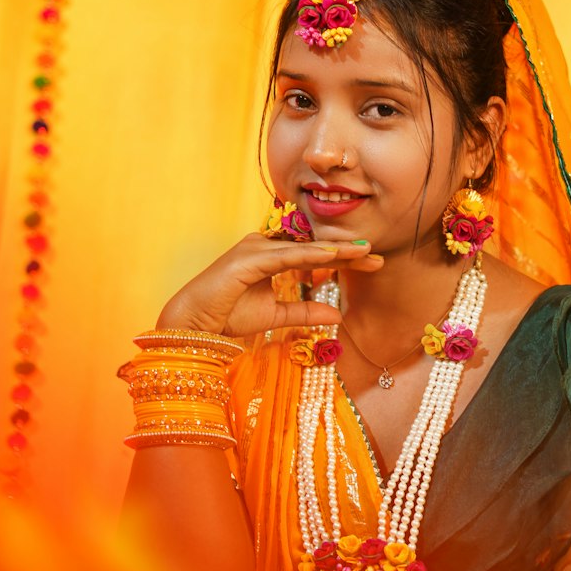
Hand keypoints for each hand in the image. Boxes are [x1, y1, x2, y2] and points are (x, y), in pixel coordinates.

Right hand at [156, 233, 381, 337]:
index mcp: (270, 255)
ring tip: (364, 252)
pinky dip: (311, 256)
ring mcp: (256, 248)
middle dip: (346, 251)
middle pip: (313, 245)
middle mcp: (264, 245)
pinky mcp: (248, 258)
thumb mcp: (276, 315)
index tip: (372, 261)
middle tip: (377, 254)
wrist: (193, 325)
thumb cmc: (227, 316)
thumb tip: (337, 314)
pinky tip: (333, 257)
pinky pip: (286, 256)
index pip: (314, 253)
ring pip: (304, 247)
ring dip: (335, 250)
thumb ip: (305, 311)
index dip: (344, 257)